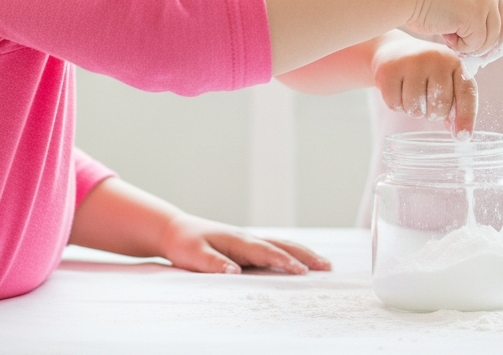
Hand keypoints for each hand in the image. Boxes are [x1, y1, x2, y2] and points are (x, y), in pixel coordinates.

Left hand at [157, 213, 330, 274]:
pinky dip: (293, 253)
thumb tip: (234, 271)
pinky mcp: (248, 247)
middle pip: (283, 245)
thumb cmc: (184, 243)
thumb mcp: (192, 255)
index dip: (285, 262)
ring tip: (324, 264)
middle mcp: (248, 239)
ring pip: (283, 245)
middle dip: (307, 256)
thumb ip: (212, 263)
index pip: (267, 252)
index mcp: (238, 240)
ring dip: (304, 253)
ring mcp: (250, 241)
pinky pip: (276, 249)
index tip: (302, 272)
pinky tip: (302, 261)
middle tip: (327, 267)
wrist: (176, 230)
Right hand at [371, 33, 478, 135]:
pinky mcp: (389, 70)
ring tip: (411, 94)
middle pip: (439, 107)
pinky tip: (398, 90)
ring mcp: (411, 62)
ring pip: (416, 109)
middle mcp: (435, 58)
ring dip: (413, 110)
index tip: (462, 137)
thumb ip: (456, 104)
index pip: (466, 93)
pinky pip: (395, 105)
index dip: (466, 117)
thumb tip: (461, 135)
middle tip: (426, 102)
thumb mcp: (445, 80)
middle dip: (432, 113)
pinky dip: (397, 105)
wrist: (394, 51)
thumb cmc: (425, 71)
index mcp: (454, 62)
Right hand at [405, 0, 502, 58]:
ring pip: (490, 40)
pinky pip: (476, 44)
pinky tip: (446, 35)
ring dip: (470, 46)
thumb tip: (492, 42)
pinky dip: (461, 46)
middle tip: (471, 55)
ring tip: (450, 37)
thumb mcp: (458, 0)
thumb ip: (476, 12)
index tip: (487, 52)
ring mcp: (486, 1)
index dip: (499, 37)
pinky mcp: (476, 16)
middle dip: (489, 47)